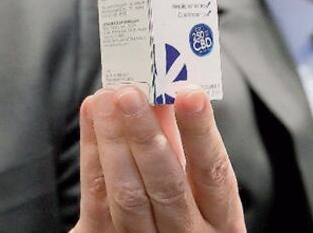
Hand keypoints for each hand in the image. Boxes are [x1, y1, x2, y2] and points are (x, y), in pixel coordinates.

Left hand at [72, 85, 244, 232]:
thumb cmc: (179, 211)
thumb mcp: (192, 182)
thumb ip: (179, 143)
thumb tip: (162, 94)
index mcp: (220, 220)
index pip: (214, 173)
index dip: (201, 133)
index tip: (189, 93)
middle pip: (166, 186)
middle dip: (145, 135)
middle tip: (129, 95)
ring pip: (128, 194)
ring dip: (113, 140)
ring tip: (105, 99)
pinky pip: (97, 199)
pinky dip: (93, 152)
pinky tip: (92, 118)